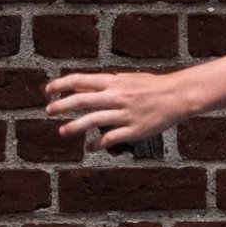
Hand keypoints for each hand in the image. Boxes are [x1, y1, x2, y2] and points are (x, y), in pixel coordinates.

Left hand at [46, 66, 189, 151]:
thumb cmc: (151, 86)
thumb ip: (104, 83)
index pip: (81, 80)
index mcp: (114, 81)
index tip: (48, 90)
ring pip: (92, 120)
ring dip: (74, 127)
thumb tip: (80, 85)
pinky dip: (96, 144)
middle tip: (48, 110)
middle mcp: (116, 96)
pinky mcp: (133, 130)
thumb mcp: (126, 79)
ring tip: (62, 131)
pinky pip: (110, 138)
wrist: (177, 96)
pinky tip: (89, 147)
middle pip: (82, 100)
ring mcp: (124, 114)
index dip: (61, 84)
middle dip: (61, 105)